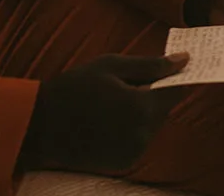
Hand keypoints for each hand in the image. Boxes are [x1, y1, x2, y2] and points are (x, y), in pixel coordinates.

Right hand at [17, 53, 189, 174]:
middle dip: (153, 94)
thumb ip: (150, 65)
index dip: (177, 78)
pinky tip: (107, 120)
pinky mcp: (123, 163)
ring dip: (141, 112)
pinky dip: (130, 128)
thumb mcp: (111, 65)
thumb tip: (184, 60)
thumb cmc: (73, 88)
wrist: (39, 127)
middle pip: (163, 109)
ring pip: (151, 125)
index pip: (177, 91)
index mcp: (141, 107)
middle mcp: (142, 133)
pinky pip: (138, 139)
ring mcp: (133, 151)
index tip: (176, 69)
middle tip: (125, 83)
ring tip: (111, 102)